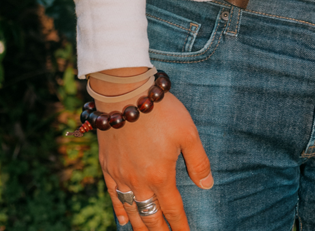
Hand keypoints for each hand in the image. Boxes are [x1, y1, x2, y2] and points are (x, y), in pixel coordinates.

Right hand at [94, 77, 208, 230]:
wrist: (125, 96)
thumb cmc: (163, 113)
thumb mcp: (189, 134)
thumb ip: (198, 162)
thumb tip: (208, 185)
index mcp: (160, 175)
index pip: (172, 209)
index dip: (180, 225)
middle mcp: (138, 181)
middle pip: (149, 215)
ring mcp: (120, 176)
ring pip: (130, 210)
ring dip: (139, 225)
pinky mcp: (107, 167)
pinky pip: (112, 196)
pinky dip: (118, 210)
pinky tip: (122, 220)